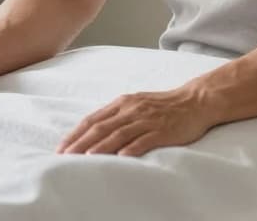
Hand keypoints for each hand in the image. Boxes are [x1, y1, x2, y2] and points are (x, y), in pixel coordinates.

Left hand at [56, 86, 217, 156]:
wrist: (195, 100)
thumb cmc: (164, 105)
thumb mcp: (136, 104)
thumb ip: (117, 115)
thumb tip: (93, 131)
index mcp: (123, 103)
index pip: (93, 119)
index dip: (76, 133)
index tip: (61, 147)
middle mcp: (132, 110)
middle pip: (102, 127)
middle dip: (81, 142)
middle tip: (66, 156)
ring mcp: (147, 120)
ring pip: (120, 133)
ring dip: (102, 146)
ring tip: (87, 157)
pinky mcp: (163, 130)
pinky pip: (145, 139)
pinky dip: (132, 147)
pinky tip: (122, 156)